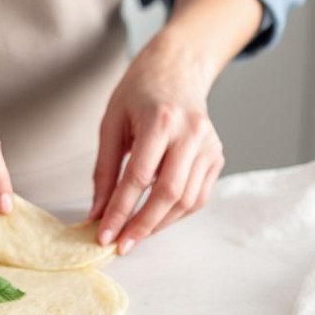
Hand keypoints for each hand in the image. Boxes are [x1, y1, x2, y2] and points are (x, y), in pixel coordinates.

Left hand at [89, 0, 264, 253]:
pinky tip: (155, 218)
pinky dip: (176, 213)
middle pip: (169, 193)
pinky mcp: (217, 156)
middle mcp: (191, 133)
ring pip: (188, 200)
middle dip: (142, 225)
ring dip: (159, 224)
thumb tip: (97, 213)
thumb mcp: (111, 124)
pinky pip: (199, 196)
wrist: (177, 69)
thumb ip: (105, 170)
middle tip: (120, 245)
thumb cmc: (138, 93)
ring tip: (134, 234)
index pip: (139, 177)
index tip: (103, 235)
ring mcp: (209, 145)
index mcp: (160, 120)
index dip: (120, 210)